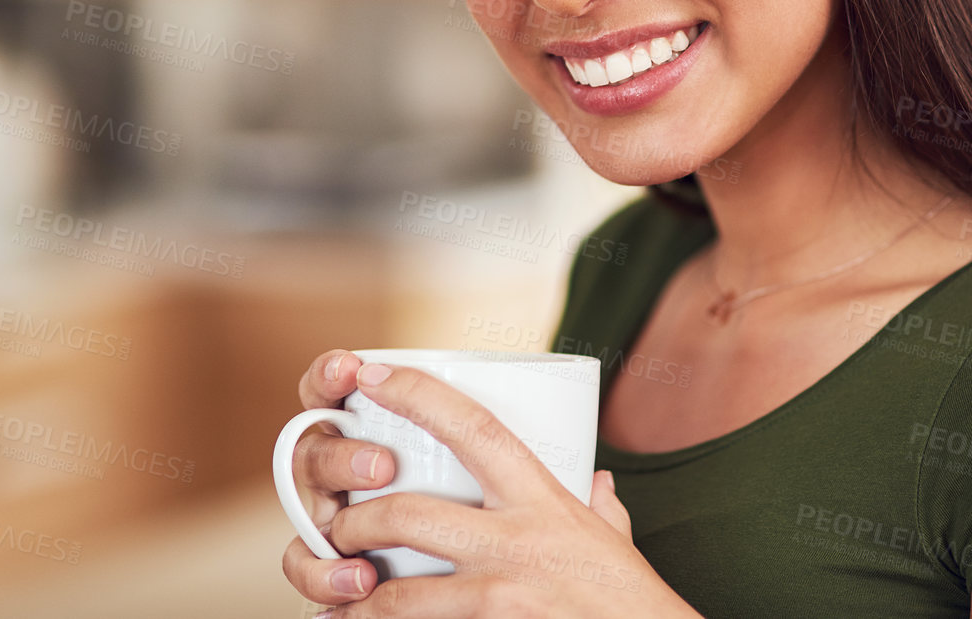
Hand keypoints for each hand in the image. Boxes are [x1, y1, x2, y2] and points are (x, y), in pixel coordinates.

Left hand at [285, 360, 699, 617]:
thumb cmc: (629, 597)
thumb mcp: (614, 537)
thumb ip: (600, 506)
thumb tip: (598, 482)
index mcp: (542, 500)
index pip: (474, 428)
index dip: (418, 395)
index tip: (373, 375)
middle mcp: (516, 544)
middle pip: (409, 515)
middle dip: (359, 519)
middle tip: (342, 525)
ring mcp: (501, 598)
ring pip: (400, 594)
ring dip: (359, 595)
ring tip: (343, 592)